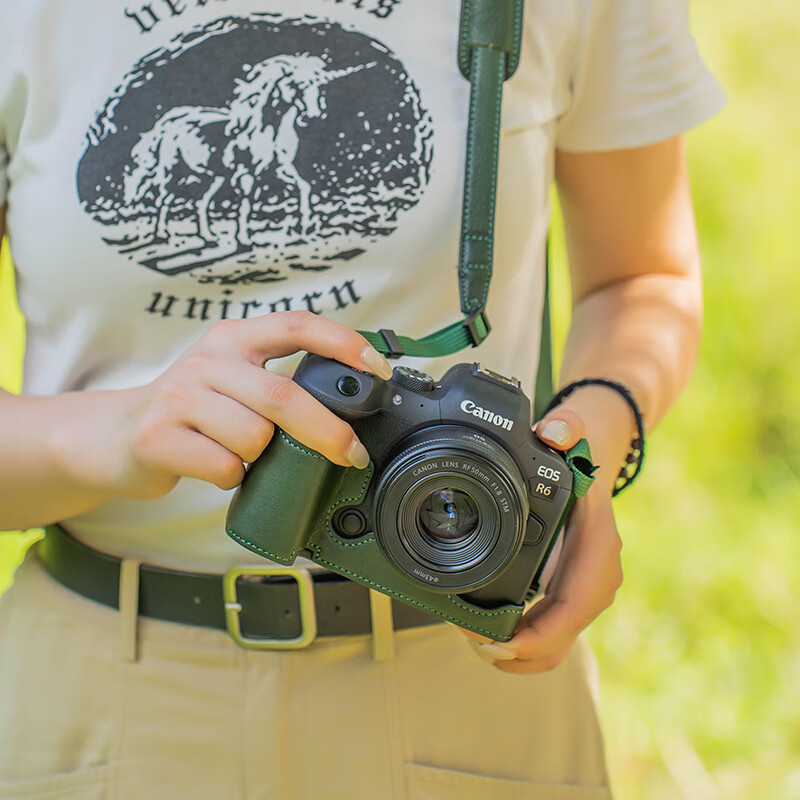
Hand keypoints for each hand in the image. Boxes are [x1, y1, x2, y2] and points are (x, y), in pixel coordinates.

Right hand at [52, 311, 392, 500]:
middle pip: (284, 395)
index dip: (343, 343)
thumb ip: (276, 382)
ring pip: (255, 437)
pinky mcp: (158, 436)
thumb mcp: (230, 378)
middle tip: (352, 454)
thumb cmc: (190, 410)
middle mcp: (208, 360)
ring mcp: (179, 396)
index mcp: (234, 339)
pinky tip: (216, 468)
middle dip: (327, 432)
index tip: (378, 368)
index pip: (297, 325)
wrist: (114, 435)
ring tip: (242, 454)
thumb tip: (345, 412)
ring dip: (262, 457)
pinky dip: (233, 477)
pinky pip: (225, 466)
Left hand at [466, 396, 629, 673]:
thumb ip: (566, 427)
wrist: (595, 457)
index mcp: (598, 544)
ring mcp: (587, 587)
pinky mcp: (572, 592)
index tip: (504, 644)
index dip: (541, 633)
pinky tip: (498, 642)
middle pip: (564, 634)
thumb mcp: (572, 434)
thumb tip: (557, 432)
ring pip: (559, 640)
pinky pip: (553, 630)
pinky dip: (527, 642)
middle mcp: (598, 573)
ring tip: (478, 645)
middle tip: (476, 645)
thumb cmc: (577, 453)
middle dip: (522, 652)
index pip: (574, 604)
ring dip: (521, 653)